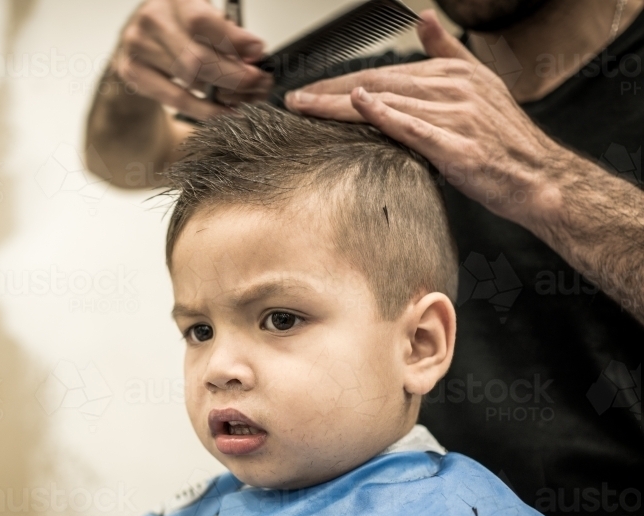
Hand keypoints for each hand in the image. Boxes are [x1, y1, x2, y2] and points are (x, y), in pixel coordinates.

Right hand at [110, 0, 273, 119]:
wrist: (138, 42)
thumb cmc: (176, 28)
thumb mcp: (201, 20)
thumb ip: (224, 33)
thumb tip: (253, 54)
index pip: (202, 21)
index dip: (233, 40)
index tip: (257, 52)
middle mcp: (153, 17)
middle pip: (197, 57)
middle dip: (233, 75)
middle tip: (255, 83)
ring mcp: (138, 45)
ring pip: (189, 79)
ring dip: (222, 93)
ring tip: (241, 96)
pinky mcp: (132, 71)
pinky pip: (174, 98)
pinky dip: (202, 108)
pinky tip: (220, 110)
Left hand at [284, 10, 568, 230]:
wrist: (539, 178)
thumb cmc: (505, 140)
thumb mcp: (482, 84)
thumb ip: (447, 51)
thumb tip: (424, 18)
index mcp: (454, 74)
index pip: (384, 72)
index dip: (342, 82)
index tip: (310, 91)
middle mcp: (454, 89)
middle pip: (378, 84)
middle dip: (330, 92)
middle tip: (295, 101)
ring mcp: (457, 116)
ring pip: (388, 102)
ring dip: (341, 104)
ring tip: (306, 109)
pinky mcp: (459, 146)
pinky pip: (415, 126)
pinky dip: (388, 114)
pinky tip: (362, 105)